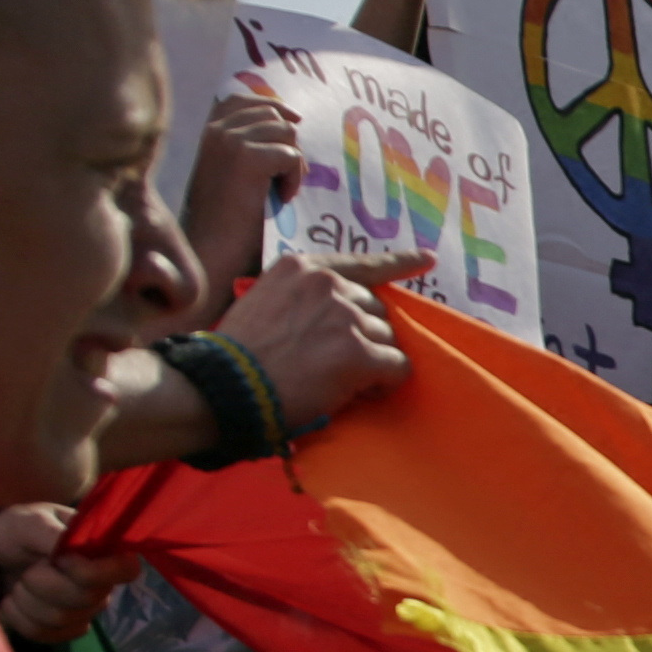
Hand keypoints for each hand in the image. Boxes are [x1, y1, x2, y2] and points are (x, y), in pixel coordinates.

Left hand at [0, 503, 129, 651]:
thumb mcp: (30, 522)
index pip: (126, 571)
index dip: (92, 572)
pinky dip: (19, 618)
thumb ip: (53, 534)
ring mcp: (84, 611)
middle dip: (44, 583)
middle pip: (85, 598)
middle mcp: (102, 585)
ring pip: (60, 618)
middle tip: (28, 568)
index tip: (61, 560)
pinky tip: (14, 601)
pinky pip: (45, 634)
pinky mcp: (63, 630)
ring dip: (27, 599)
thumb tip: (74, 551)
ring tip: (18, 582)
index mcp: (103, 552)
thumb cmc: (18, 532)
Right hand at [186, 86, 301, 300]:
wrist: (212, 252)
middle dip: (288, 142)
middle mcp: (215, 130)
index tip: (293, 127)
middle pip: (273, 113)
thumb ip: (249, 148)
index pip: (244, 99)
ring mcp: (228, 141)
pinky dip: (294, 178)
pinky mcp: (246, 158)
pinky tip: (281, 199)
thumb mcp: (233, 175)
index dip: (273, 108)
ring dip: (294, 161)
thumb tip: (290, 121)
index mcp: (209, 131)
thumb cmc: (226, 223)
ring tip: (280, 191)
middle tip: (285, 179)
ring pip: (286, 132)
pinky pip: (291, 155)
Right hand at [220, 251, 416, 434]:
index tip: (428, 259)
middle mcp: (328, 285)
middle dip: (364, 337)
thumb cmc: (238, 354)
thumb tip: (346, 311)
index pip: (362, 263)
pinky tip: (356, 392)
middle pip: (376, 311)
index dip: (399, 264)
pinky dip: (384, 383)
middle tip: (332, 364)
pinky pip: (397, 367)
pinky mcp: (359, 352)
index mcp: (303, 268)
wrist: (223, 385)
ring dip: (372, 362)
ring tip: (336, 380)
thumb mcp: (265, 302)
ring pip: (388, 340)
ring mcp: (346, 316)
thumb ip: (304, 298)